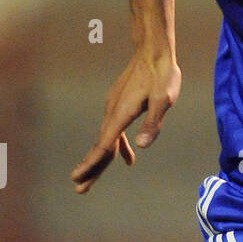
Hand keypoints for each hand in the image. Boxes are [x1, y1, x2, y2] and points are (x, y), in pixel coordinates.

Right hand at [71, 49, 180, 193]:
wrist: (154, 51)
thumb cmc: (162, 75)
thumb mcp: (163, 100)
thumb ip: (153, 123)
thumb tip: (141, 147)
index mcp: (121, 113)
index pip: (104, 145)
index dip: (92, 164)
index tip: (79, 178)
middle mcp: (113, 112)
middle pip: (100, 146)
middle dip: (90, 169)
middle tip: (79, 189)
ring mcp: (114, 108)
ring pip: (106, 139)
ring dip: (100, 160)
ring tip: (91, 180)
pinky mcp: (120, 105)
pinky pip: (115, 131)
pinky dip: (118, 146)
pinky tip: (128, 157)